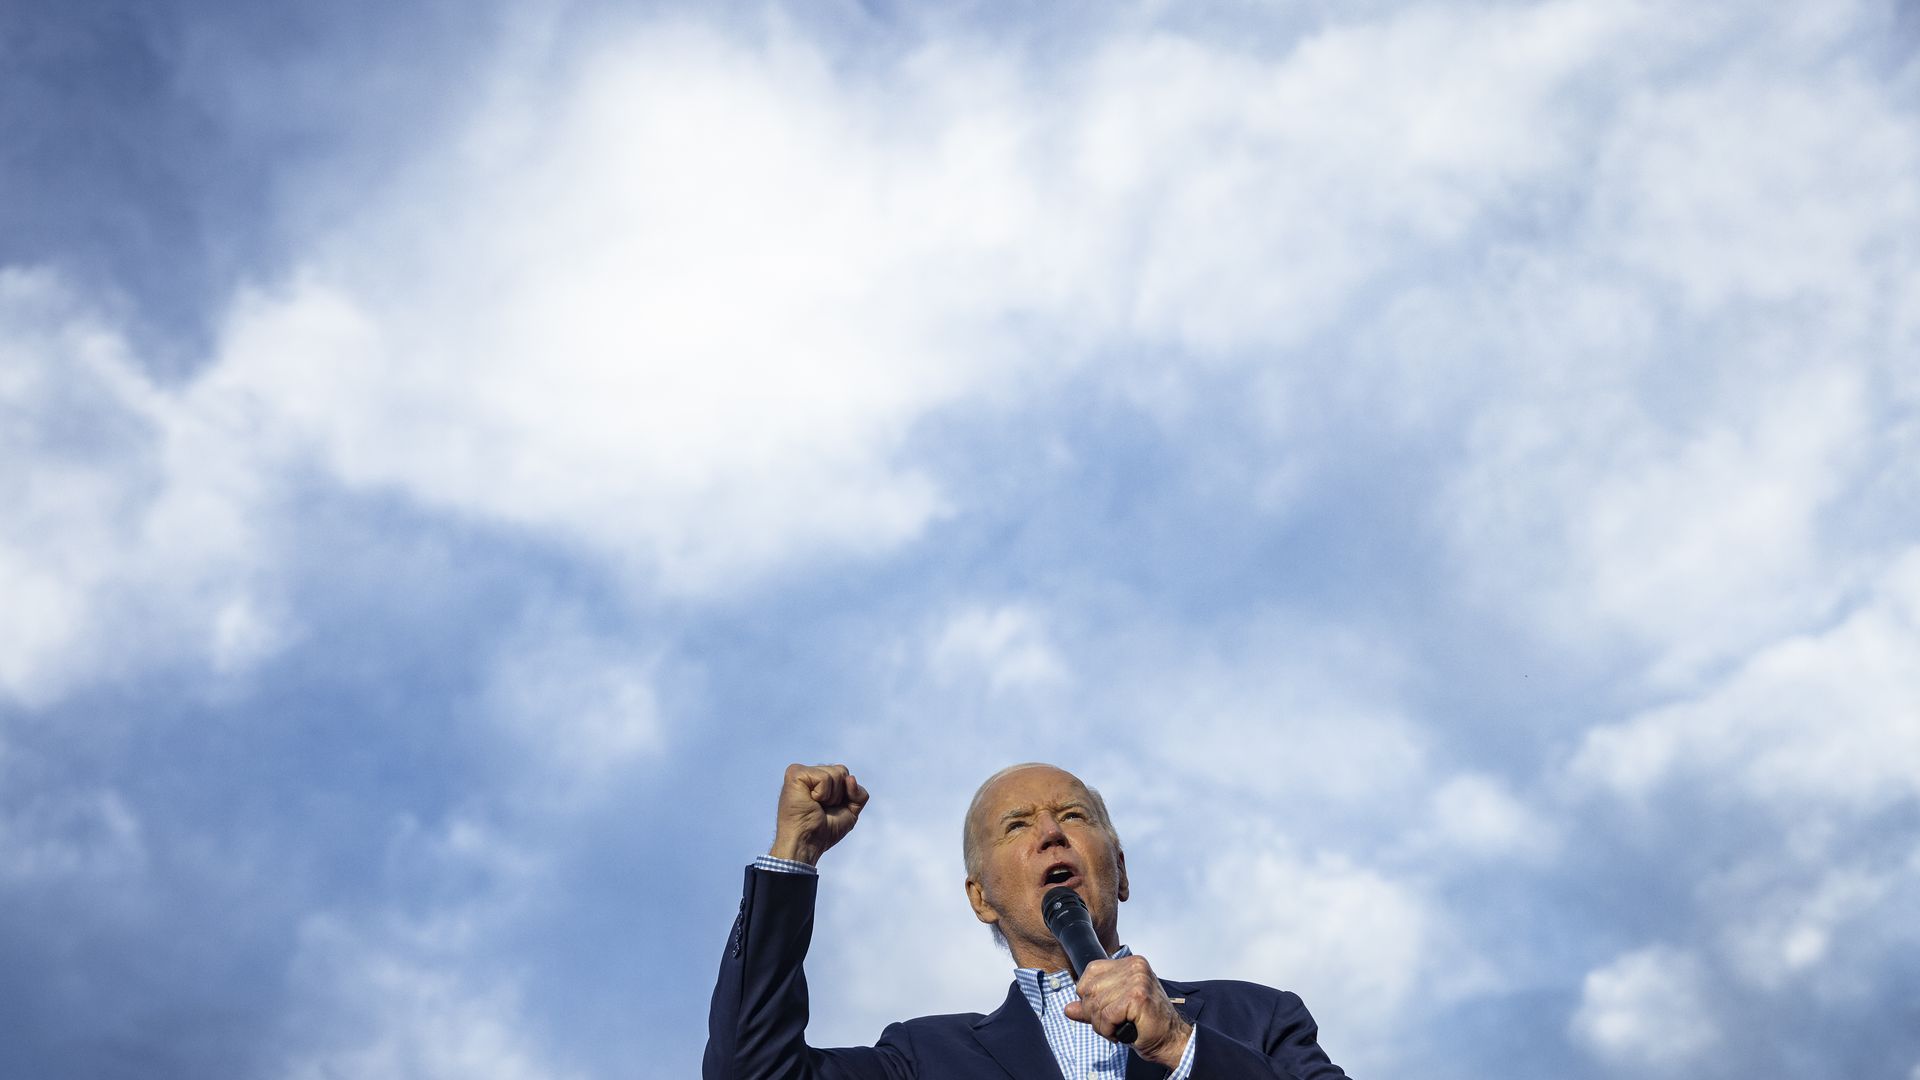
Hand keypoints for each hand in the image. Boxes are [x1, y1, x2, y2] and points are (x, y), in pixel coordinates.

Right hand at [769, 763, 868, 864]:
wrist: (806, 843)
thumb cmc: (824, 831)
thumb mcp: (850, 812)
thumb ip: (859, 794)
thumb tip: (850, 778)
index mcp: (818, 781)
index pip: (844, 774)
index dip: (846, 794)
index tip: (829, 809)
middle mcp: (808, 774)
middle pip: (842, 770)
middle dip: (840, 795)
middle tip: (822, 808)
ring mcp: (800, 772)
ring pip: (836, 773)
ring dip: (831, 797)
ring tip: (815, 806)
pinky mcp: (794, 773)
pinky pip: (824, 777)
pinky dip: (822, 794)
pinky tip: (810, 801)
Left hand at [1062, 954, 1192, 1067]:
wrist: (1170, 1039)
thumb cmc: (1145, 1023)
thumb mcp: (1113, 1010)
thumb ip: (1091, 1006)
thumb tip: (1068, 1009)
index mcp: (1129, 963)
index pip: (1091, 971)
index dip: (1089, 995)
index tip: (1103, 1010)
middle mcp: (1134, 966)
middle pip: (1090, 989)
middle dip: (1094, 1013)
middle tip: (1111, 1023)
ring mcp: (1137, 980)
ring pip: (1096, 1004)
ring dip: (1102, 1025)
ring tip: (1118, 1028)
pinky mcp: (1138, 997)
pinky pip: (1106, 1016)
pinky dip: (1108, 1030)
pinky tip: (1121, 1032)